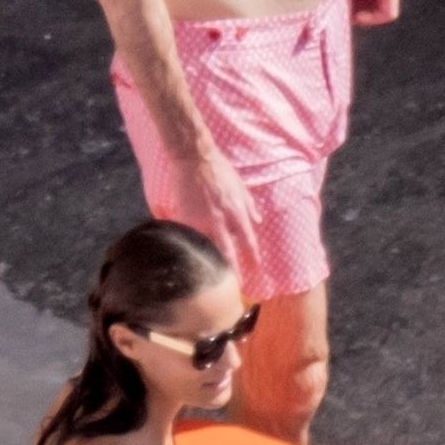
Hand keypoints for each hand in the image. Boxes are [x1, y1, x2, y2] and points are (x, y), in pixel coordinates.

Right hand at [193, 146, 260, 271]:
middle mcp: (220, 218)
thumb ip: (250, 205)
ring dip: (212, 261)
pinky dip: (192, 246)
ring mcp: (201, 220)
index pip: (248, 239)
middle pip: (228, 251)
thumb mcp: (241, 186)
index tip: (257, 269)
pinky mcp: (185, 218)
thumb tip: (258, 221)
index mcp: (236, 210)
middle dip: (234, 270)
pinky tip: (191, 257)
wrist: (193, 158)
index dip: (253, 256)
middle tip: (237, 285)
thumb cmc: (219, 170)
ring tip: (213, 276)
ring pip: (208, 247)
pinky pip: (190, 237)